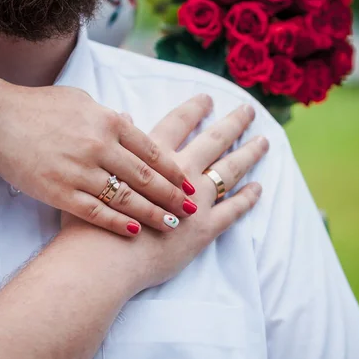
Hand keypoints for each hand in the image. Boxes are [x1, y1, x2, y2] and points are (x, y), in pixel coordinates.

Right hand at [0, 79, 212, 235]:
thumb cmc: (41, 107)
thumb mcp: (82, 101)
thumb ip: (111, 117)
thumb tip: (133, 123)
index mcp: (109, 121)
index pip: (152, 150)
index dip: (174, 171)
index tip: (190, 185)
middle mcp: (99, 146)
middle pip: (145, 177)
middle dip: (172, 196)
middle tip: (191, 210)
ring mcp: (79, 171)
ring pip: (125, 198)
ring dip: (153, 213)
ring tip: (172, 225)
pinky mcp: (58, 192)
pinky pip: (95, 212)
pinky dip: (117, 222)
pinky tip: (134, 231)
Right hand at [63, 102, 268, 294]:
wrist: (104, 261)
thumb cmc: (95, 220)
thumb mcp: (99, 175)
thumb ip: (117, 146)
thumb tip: (125, 119)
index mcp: (154, 159)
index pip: (179, 124)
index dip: (194, 109)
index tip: (208, 98)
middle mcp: (181, 174)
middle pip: (213, 141)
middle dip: (233, 123)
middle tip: (249, 110)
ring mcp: (197, 202)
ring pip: (230, 170)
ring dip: (248, 154)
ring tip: (263, 142)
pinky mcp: (205, 229)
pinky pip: (233, 211)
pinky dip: (247, 199)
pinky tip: (258, 189)